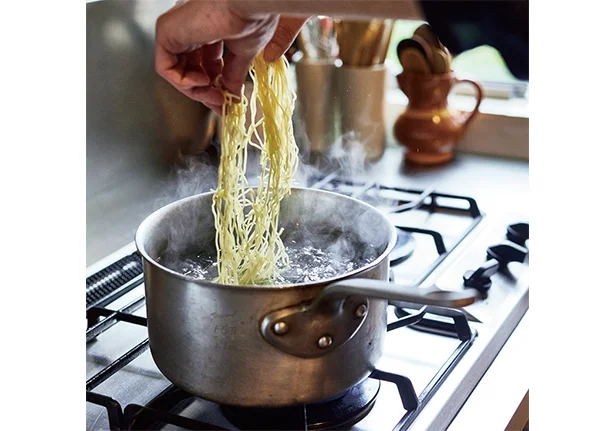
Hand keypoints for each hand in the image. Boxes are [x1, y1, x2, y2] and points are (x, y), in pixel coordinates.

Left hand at [155, 0, 306, 113]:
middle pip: (191, 69)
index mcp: (209, 28)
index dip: (216, 86)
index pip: (205, 63)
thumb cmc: (253, 17)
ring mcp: (177, 30)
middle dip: (206, 92)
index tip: (228, 102)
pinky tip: (203, 81)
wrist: (249, 4)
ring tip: (215, 95)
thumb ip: (234, 74)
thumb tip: (232, 95)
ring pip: (177, 72)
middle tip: (221, 104)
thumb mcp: (245, 53)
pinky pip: (165, 68)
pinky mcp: (166, 32)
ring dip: (196, 91)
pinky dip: (183, 82)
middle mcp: (191, 28)